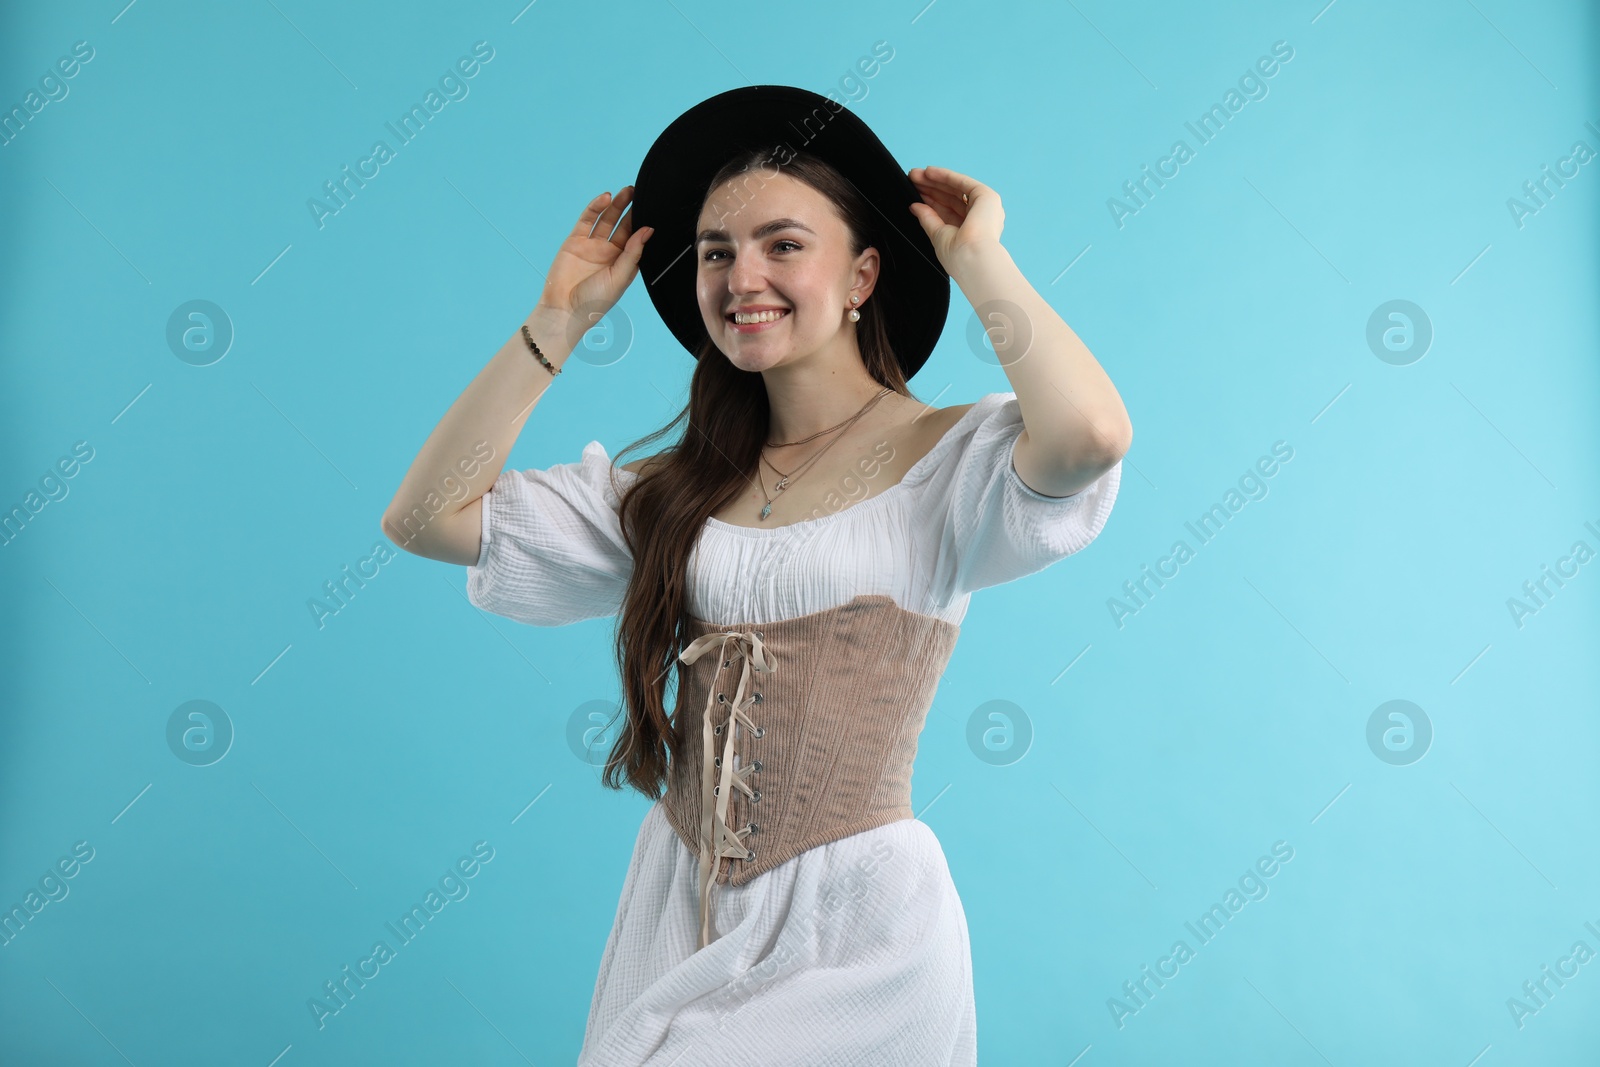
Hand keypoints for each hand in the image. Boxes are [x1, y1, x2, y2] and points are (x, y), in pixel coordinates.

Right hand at [538, 186, 653, 316]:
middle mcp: (609, 252)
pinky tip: (606, 198)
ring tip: (628, 191)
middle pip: (623, 225)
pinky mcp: (575, 241)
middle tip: (642, 193)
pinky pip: (587, 220)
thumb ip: (633, 252)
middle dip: (632, 210)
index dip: (643, 224)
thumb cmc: (595, 302)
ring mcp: (592, 245)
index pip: (636, 238)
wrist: (565, 310)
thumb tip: (648, 230)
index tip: (654, 209)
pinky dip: (596, 208)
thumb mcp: (620, 277)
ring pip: (606, 219)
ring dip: (617, 205)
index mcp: (623, 263)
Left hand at [907, 166, 1003, 274]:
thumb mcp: (938, 235)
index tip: (913, 193)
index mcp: (971, 230)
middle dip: (930, 187)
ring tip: (914, 174)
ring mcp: (985, 206)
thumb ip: (928, 219)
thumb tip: (915, 206)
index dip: (930, 200)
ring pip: (955, 188)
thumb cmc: (959, 257)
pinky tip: (929, 172)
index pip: (947, 210)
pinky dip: (945, 176)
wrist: (973, 259)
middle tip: (911, 179)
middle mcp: (980, 217)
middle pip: (950, 197)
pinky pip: (962, 182)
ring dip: (934, 180)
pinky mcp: (986, 197)